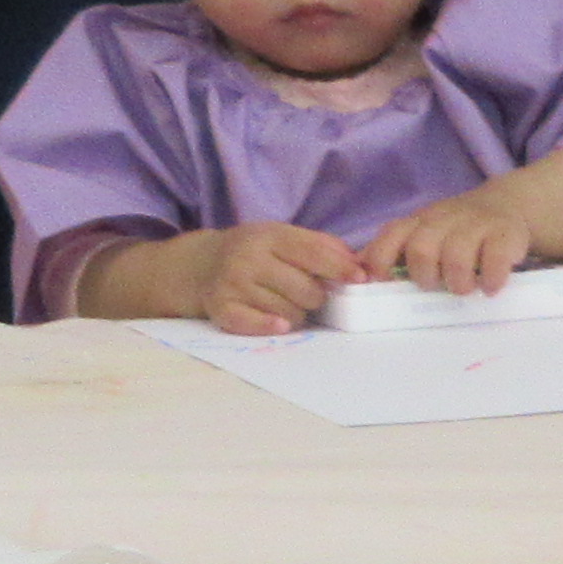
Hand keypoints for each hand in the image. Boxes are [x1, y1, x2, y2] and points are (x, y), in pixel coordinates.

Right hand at [202, 222, 361, 335]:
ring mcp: (233, 283)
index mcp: (269, 236)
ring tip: (284, 302)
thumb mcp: (284, 237)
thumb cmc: (256, 252)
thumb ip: (322, 247)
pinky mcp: (221, 308)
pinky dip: (271, 326)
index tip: (361, 279)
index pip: (313, 252)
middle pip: (306, 290)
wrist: (202, 264)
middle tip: (305, 293)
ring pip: (289, 313)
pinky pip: (256, 325)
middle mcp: (248, 257)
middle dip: (315, 296)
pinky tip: (279, 323)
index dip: (340, 268)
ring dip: (296, 314)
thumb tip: (359, 265)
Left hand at [363, 183, 535, 294]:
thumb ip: (393, 250)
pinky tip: (490, 287)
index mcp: (419, 221)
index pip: (391, 236)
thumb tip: (357, 271)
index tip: (386, 284)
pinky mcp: (505, 233)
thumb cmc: (456, 230)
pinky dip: (490, 278)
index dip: (381, 262)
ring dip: (457, 281)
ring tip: (464, 289)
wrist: (506, 204)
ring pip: (456, 254)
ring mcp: (476, 224)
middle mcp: (444, 219)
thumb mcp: (423, 233)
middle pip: (421, 248)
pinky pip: (495, 257)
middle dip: (425, 275)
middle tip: (436, 286)